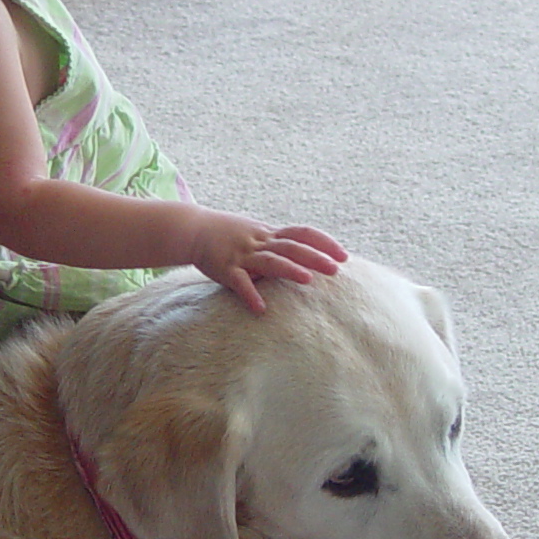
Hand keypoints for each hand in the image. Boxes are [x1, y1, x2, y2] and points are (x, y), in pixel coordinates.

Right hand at [184, 213, 346, 312]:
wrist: (193, 229)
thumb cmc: (230, 235)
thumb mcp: (258, 233)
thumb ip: (280, 244)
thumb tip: (309, 259)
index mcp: (270, 234)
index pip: (302, 233)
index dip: (324, 242)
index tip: (344, 255)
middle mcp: (259, 242)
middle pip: (291, 247)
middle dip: (315, 257)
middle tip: (336, 269)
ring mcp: (242, 254)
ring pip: (269, 261)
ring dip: (289, 269)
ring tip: (308, 280)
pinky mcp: (225, 268)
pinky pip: (238, 282)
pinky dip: (249, 294)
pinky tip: (260, 308)